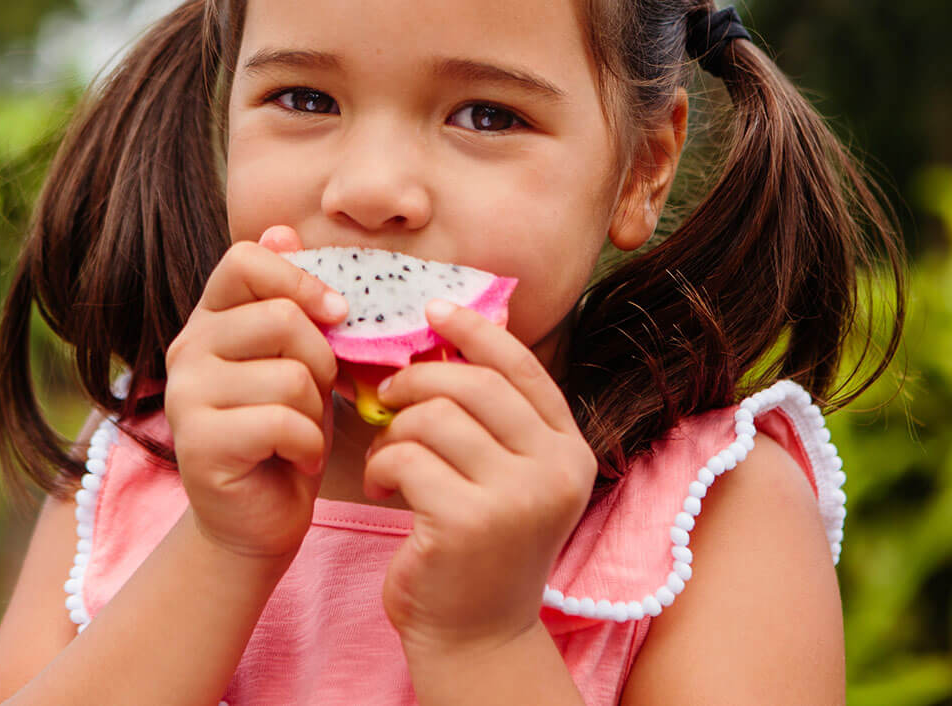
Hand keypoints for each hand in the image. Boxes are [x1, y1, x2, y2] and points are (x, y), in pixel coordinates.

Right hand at [163, 225, 346, 563]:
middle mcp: (186, 349)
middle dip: (322, 360)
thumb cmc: (285, 434)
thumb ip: (292, 302)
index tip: (337, 314)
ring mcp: (185, 396)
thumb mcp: (300, 359)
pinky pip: (282, 422)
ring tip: (301, 435)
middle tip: (317, 397)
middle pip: (280, 317)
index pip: (246, 259)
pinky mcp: (199, 443)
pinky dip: (308, 446)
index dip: (301, 279)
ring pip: (290, 375)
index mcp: (211, 319)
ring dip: (316, 413)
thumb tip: (283, 229)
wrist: (256, 521)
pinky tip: (297, 460)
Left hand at [365, 301, 597, 652]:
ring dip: (395, 431)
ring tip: (388, 459)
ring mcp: (516, 498)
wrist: (476, 639)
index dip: (477, 330)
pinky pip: (406, 457)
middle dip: (418, 379)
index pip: (523, 367)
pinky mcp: (467, 522)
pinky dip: (381, 466)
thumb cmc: (481, 549)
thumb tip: (450, 332)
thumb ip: (497, 419)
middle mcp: (555, 471)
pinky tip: (381, 488)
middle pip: (473, 384)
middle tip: (387, 394)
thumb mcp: (510, 479)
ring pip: (434, 417)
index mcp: (571, 451)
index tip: (435, 311)